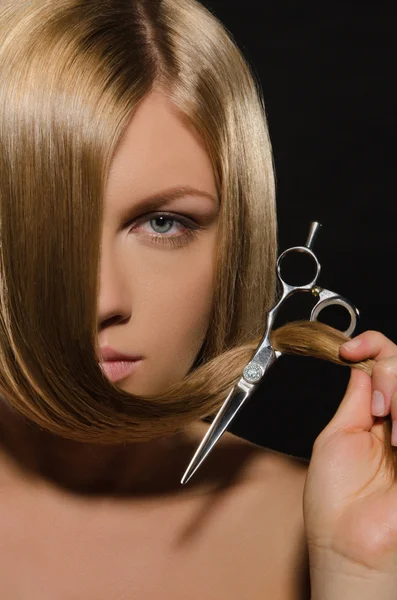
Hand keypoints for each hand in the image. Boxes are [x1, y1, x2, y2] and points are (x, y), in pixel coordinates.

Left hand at [303, 330, 396, 582]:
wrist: (350, 545)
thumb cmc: (336, 501)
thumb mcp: (337, 435)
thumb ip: (356, 398)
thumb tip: (362, 364)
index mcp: (378, 416)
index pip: (388, 362)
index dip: (374, 346)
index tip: (350, 349)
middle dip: (392, 372)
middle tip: (377, 404)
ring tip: (390, 431)